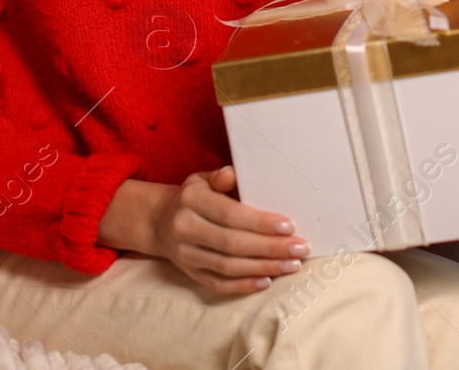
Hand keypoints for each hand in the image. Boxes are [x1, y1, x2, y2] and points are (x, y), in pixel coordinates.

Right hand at [152, 167, 308, 294]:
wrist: (158, 221)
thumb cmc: (192, 197)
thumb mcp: (201, 179)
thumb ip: (220, 177)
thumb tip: (233, 174)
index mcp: (191, 201)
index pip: (229, 214)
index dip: (260, 222)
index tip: (289, 226)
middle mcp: (186, 229)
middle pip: (232, 244)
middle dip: (270, 248)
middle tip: (300, 248)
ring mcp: (187, 255)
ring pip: (228, 266)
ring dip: (264, 267)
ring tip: (292, 265)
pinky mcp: (190, 273)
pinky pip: (218, 284)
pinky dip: (243, 285)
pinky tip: (267, 281)